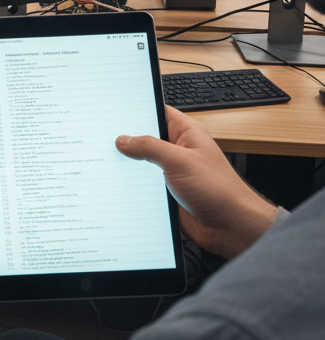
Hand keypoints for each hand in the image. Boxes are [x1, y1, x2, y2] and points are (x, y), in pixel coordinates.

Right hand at [116, 106, 277, 258]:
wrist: (232, 228)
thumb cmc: (220, 191)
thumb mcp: (180, 161)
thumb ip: (150, 147)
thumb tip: (124, 140)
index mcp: (186, 133)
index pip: (156, 112)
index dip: (136, 110)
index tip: (114, 112)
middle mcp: (178, 150)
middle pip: (145, 137)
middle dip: (127, 140)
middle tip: (106, 139)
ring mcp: (172, 170)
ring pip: (142, 162)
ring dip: (130, 165)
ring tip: (110, 161)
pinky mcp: (167, 190)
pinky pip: (144, 182)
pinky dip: (133, 183)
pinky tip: (120, 183)